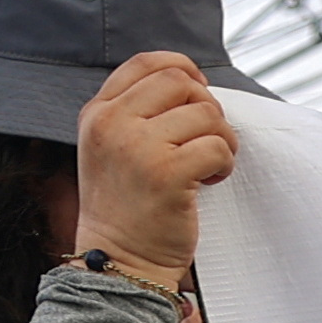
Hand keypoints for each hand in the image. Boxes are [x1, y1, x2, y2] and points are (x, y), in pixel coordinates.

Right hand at [73, 49, 232, 277]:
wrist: (117, 260)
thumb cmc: (125, 206)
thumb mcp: (111, 147)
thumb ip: (136, 112)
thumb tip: (193, 84)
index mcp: (97, 113)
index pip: (145, 63)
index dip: (182, 68)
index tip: (196, 95)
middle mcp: (111, 124)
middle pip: (180, 81)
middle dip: (206, 107)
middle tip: (205, 138)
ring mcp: (136, 148)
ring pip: (206, 113)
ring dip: (221, 139)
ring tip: (207, 166)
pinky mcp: (166, 174)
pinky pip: (217, 146)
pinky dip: (224, 164)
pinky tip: (208, 181)